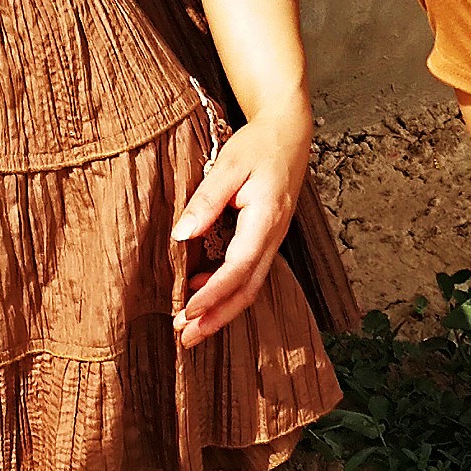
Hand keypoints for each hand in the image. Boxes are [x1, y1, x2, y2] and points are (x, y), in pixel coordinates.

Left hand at [170, 111, 310, 349]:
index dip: (214, 294)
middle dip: (217, 317)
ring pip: (250, 286)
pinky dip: (226, 290)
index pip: (239, 267)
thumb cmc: (258, 145)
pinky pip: (249, 273)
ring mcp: (273, 239)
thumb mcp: (229, 165)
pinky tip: (200, 293)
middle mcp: (273, 236)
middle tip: (185, 338)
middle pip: (247, 289)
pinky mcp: (266, 237)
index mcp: (266, 219)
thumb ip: (206, 200)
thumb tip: (181, 235)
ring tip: (190, 327)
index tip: (188, 310)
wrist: (289, 132)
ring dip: (220, 310)